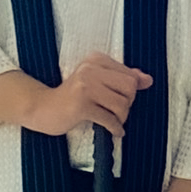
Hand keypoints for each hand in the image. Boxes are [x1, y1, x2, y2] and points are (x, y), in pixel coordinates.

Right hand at [25, 53, 150, 138]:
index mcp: (96, 60)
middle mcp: (90, 69)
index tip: (124, 99)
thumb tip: (147, 79)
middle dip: (128, 103)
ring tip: (113, 120)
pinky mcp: (81, 105)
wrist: (42, 108)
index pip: (130, 74)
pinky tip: (114, 131)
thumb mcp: (97, 80)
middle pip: (130, 87)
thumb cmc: (71, 96)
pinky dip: (115, 128)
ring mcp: (85, 86)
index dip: (131, 90)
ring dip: (121, 117)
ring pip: (122, 104)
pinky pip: (109, 118)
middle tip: (118, 111)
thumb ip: (122, 77)